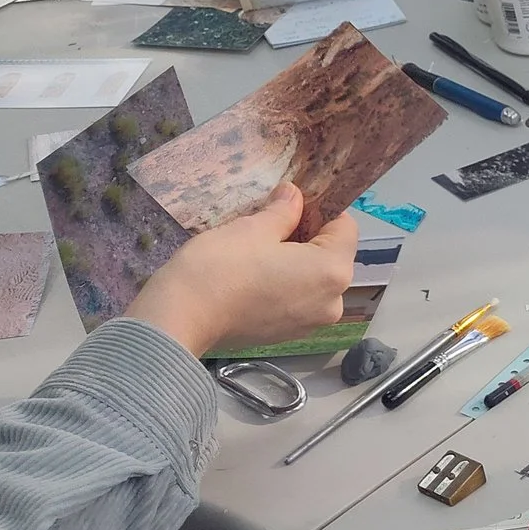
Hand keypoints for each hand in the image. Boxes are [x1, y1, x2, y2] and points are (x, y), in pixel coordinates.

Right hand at [127, 184, 357, 355]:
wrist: (182, 317)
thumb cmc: (221, 267)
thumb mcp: (254, 228)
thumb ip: (284, 211)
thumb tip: (294, 194)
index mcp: (333, 271)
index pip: (346, 228)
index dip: (323, 210)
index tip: (294, 203)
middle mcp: (333, 301)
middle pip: (333, 255)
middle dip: (309, 235)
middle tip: (272, 223)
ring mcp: (312, 322)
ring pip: (315, 278)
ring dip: (296, 260)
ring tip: (261, 248)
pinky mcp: (290, 334)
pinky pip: (299, 299)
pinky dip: (286, 283)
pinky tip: (256, 274)